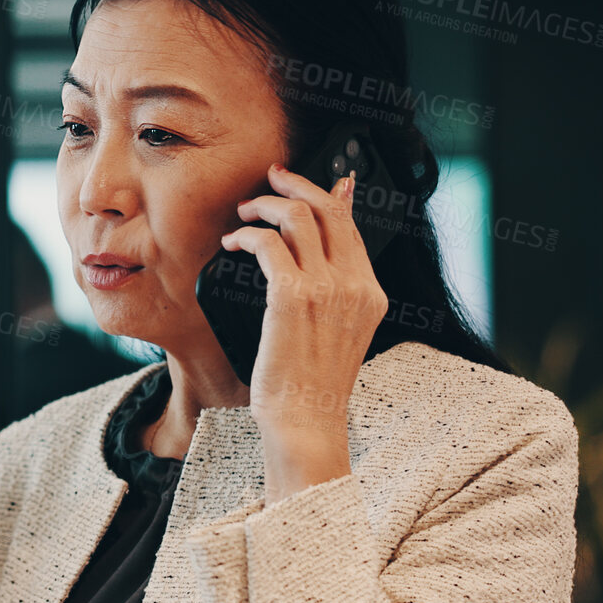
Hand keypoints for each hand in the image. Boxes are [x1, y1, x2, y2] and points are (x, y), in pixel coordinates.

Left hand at [219, 164, 387, 500]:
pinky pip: (268, 245)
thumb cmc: (311, 386)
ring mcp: (326, 290)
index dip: (327, 194)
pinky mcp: (292, 298)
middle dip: (295, 185)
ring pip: (298, 218)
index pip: (351, 225)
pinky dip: (247, 235)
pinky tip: (233, 244)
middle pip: (328, 210)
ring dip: (264, 207)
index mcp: (370, 294)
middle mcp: (354, 286)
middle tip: (270, 178)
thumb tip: (317, 258)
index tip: (304, 181)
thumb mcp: (335, 334)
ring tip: (244, 214)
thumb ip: (332, 291)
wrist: (306, 424)